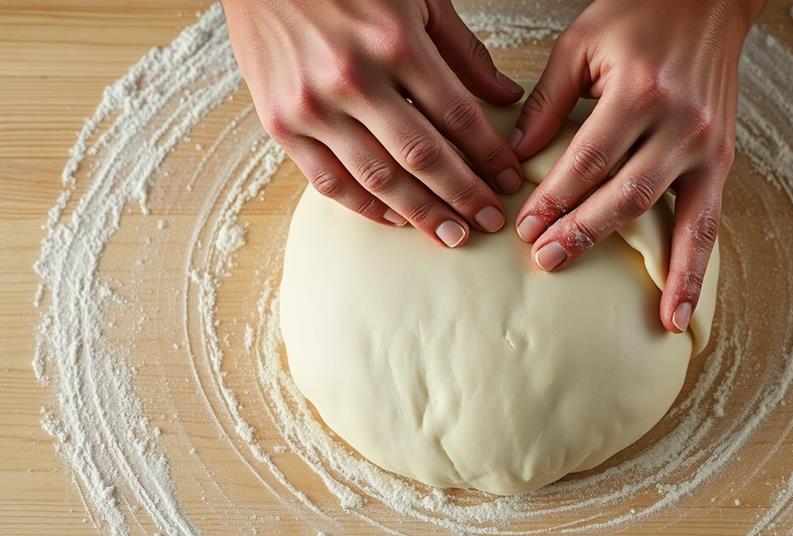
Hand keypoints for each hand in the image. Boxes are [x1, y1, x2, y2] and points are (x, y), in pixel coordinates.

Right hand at [222, 0, 525, 246]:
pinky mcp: (279, 122)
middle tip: (491, 221)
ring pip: (377, 178)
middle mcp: (353, 78)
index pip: (458, 116)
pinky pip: (327, 180)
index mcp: (395, 42)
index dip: (490, 156)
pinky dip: (364, 206)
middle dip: (464, 196)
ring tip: (452, 233)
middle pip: (422, 156)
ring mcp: (312, 104)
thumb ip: (462, 50)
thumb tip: (506, 95)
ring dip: (421, 213)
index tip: (510, 180)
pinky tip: (395, 218)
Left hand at [510, 0, 761, 330]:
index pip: (587, 160)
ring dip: (662, 273)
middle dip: (585, 233)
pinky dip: (697, 267)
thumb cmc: (640, 14)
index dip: (554, 198)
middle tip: (548, 262)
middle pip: (627, 195)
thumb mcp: (582, 43)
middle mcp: (679, 123)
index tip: (525, 228)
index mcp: (639, 91)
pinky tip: (681, 307)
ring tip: (651, 321)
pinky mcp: (722, 158)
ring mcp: (706, 144)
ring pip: (678, 219)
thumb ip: (547, 102)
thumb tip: (513, 157)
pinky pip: (710, 222)